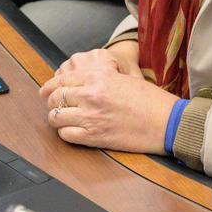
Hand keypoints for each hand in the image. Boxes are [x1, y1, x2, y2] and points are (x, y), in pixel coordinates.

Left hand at [39, 50, 174, 153]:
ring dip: (56, 118)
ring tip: (62, 119)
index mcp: (98, 76)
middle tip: (53, 105)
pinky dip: (65, 133)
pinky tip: (72, 131)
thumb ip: (100, 77)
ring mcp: (90, 116)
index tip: (46, 90)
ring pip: (56, 117)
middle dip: (51, 102)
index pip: (62, 79)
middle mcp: (91, 94)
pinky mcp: (94, 136)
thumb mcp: (123, 77)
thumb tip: (82, 80)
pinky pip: (66, 135)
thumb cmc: (149, 100)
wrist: (165, 121)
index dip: (50, 86)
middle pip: (55, 97)